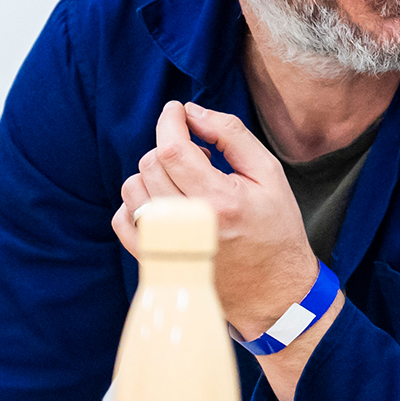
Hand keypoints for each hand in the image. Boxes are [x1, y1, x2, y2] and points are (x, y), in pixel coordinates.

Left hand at [112, 101, 321, 341]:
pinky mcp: (155, 260)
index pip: (173, 149)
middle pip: (151, 164)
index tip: (176, 110)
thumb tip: (193, 112)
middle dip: (169, 146)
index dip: (169, 121)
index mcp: (220, 201)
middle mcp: (188, 224)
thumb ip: (232, 136)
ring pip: (133, 187)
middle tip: (198, 154)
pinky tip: (165, 202)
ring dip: (154, 173)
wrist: (274, 290)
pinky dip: (137, 202)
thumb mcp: (269, 174)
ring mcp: (167, 245)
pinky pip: (123, 219)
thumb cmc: (276, 229)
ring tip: (185, 181)